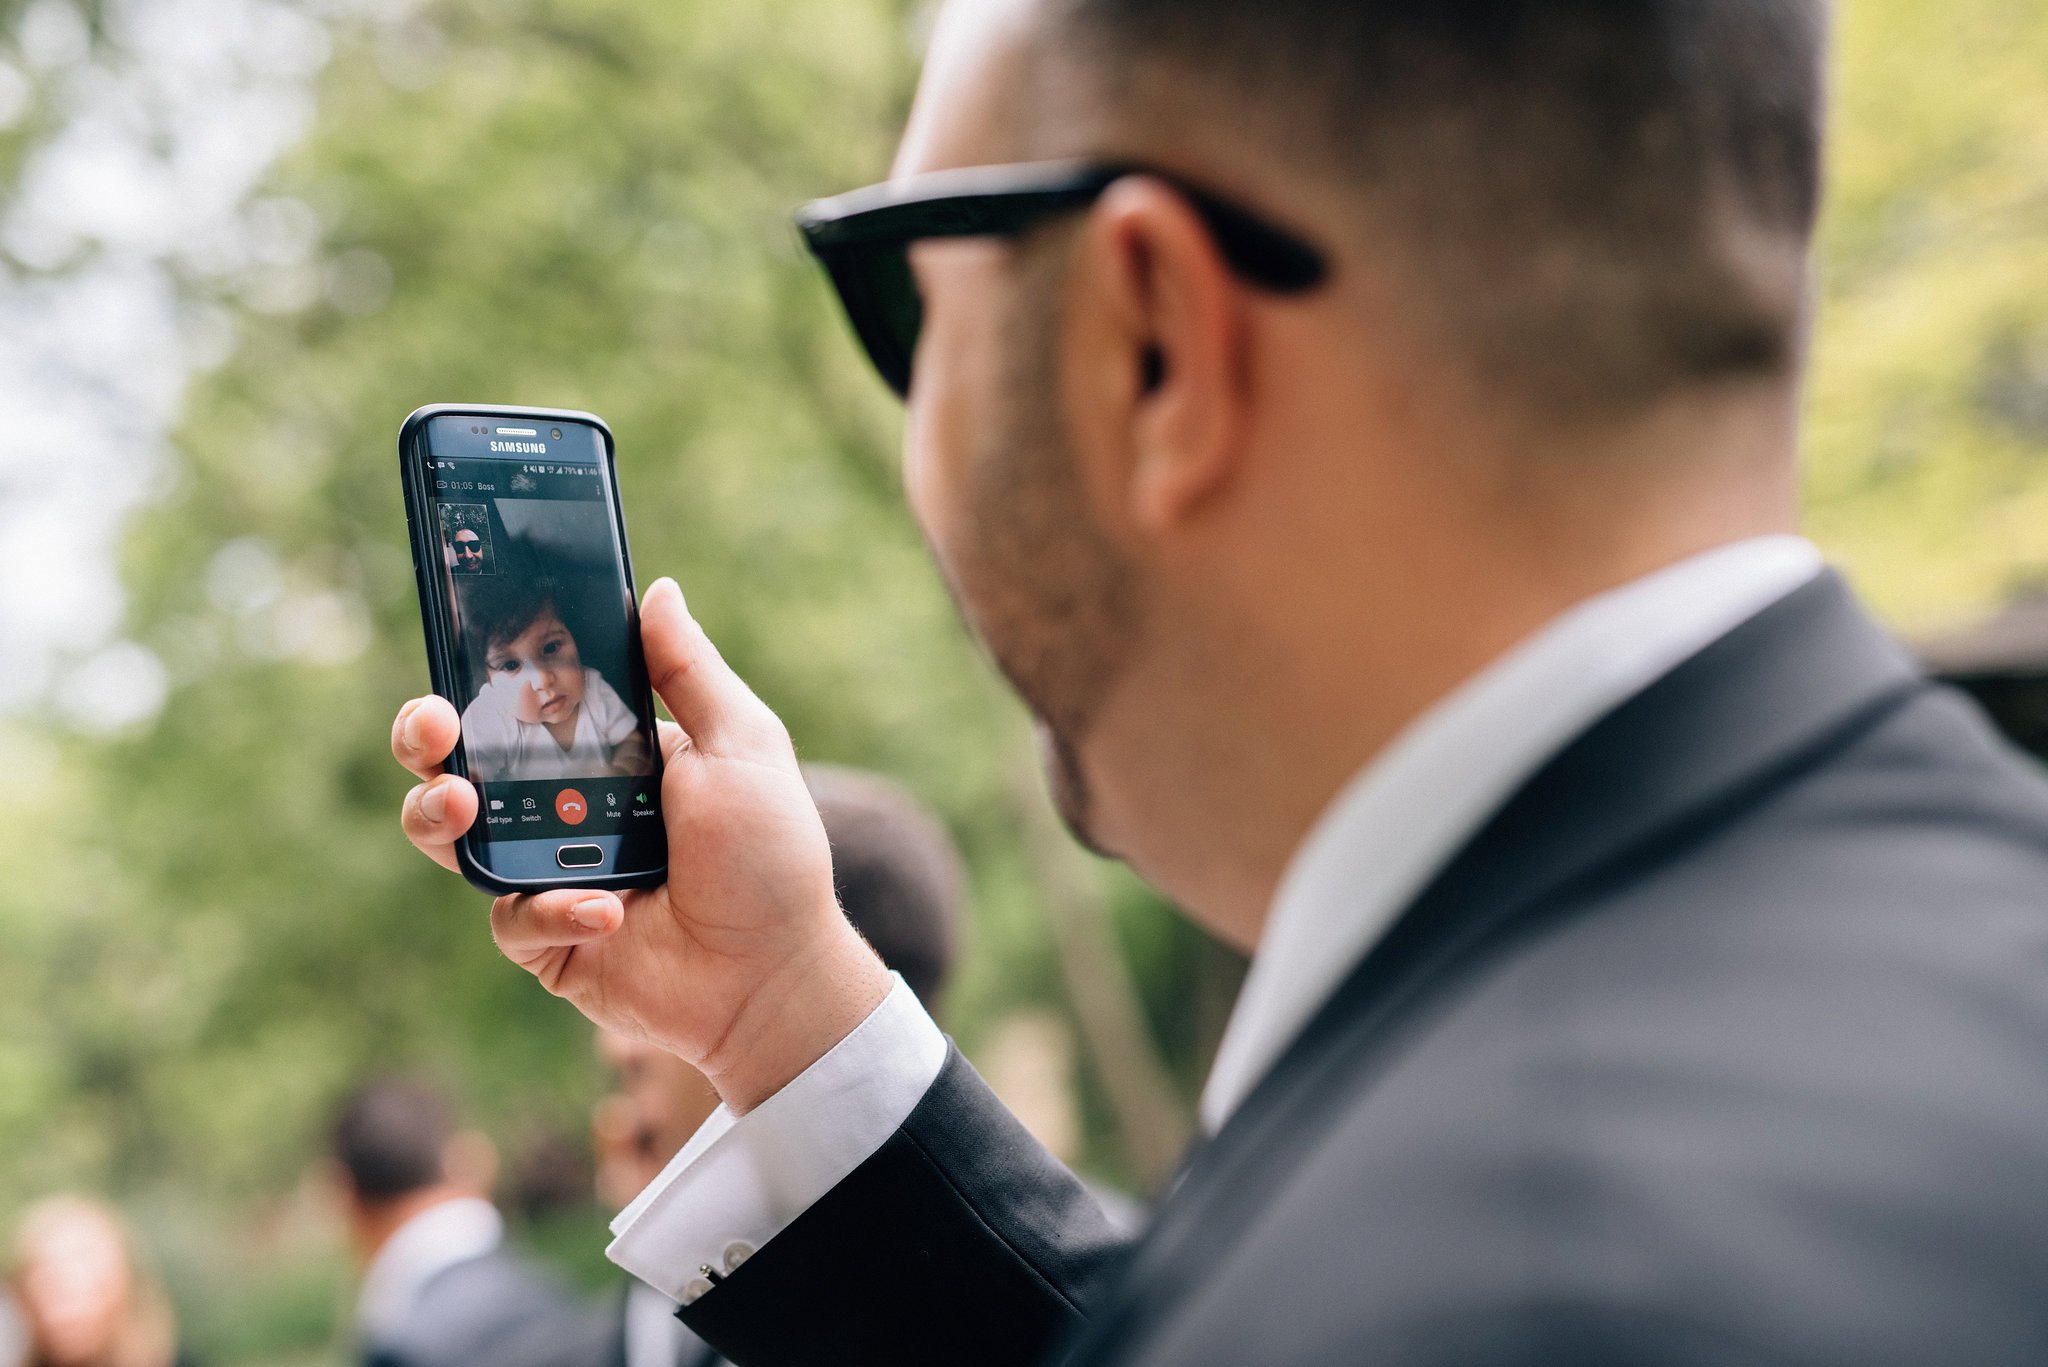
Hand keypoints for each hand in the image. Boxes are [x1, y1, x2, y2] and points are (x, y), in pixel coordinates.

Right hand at [393, 578, 891, 1111]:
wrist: (776, 972)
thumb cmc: (770, 856)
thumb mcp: (740, 744)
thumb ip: (690, 671)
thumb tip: (656, 590)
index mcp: (607, 754)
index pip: (523, 703)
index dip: (480, 676)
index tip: (459, 643)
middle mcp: (565, 810)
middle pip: (461, 763)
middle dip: (425, 736)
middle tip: (434, 725)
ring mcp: (548, 875)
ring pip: (455, 838)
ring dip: (440, 813)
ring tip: (463, 802)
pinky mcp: (547, 940)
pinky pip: (511, 919)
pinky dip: (554, 910)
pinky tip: (609, 909)